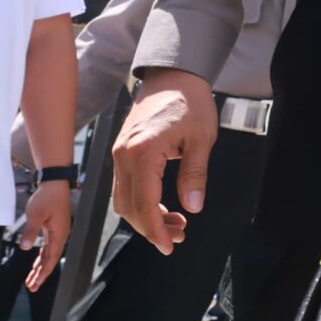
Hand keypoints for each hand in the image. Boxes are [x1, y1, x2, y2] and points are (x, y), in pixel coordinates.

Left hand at [19, 182, 70, 288]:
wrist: (54, 184)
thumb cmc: (46, 198)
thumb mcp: (35, 215)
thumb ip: (30, 232)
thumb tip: (25, 248)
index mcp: (58, 234)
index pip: (51, 258)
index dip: (43, 272)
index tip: (35, 283)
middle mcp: (61, 235)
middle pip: (51, 259)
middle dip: (41, 274)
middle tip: (32, 287)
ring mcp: (58, 232)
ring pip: (49, 254)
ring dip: (41, 266)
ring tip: (32, 279)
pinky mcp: (54, 228)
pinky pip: (49, 247)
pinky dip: (43, 257)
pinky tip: (37, 262)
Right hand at [111, 71, 215, 253]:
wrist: (173, 75)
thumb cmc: (190, 102)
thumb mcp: (202, 139)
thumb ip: (195, 175)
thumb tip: (193, 207)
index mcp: (143, 153)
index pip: (144, 204)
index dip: (156, 229)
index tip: (169, 245)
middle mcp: (123, 156)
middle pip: (129, 207)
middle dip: (152, 227)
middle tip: (179, 237)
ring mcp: (118, 153)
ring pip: (123, 199)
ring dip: (145, 216)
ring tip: (175, 223)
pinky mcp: (121, 151)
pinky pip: (124, 185)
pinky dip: (140, 200)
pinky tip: (162, 205)